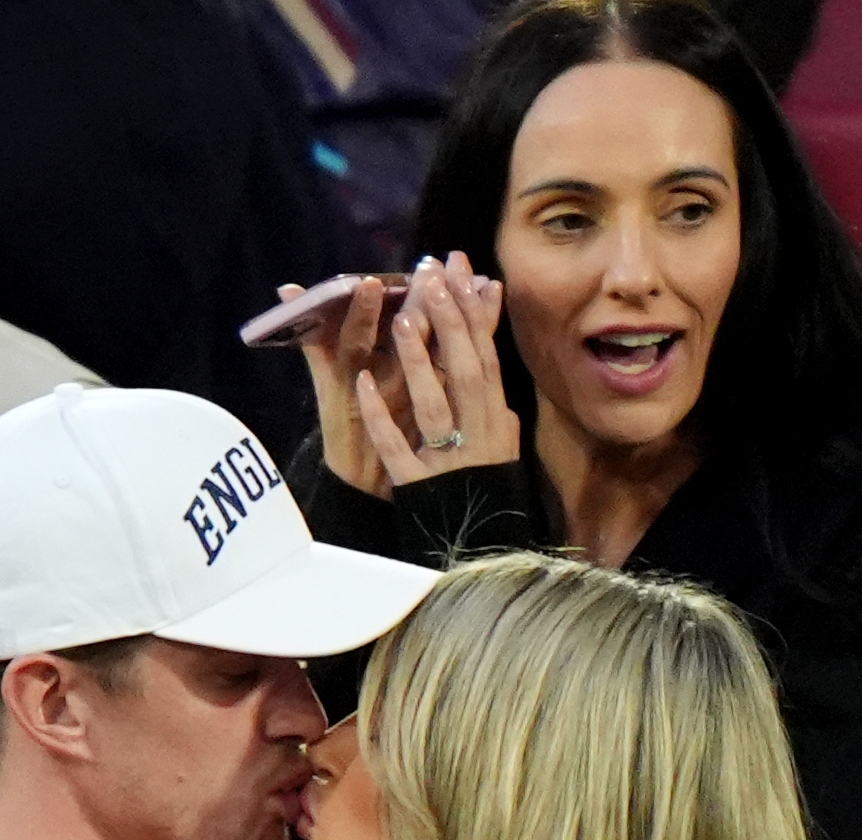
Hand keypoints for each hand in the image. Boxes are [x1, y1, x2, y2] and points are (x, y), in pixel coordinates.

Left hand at [293, 252, 521, 499]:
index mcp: (497, 420)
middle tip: (429, 277)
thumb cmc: (484, 486)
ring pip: (434, 405)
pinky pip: (398, 448)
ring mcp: (449, 462)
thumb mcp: (499, 435)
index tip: (458, 270)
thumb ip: (490, 390)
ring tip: (402, 320)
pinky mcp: (421, 487)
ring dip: (419, 362)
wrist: (480, 547)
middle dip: (449, 322)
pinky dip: (381, 417)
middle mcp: (479, 437)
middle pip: (465, 371)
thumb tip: (490, 333)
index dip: (474, 312)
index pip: (486, 357)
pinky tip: (362, 386)